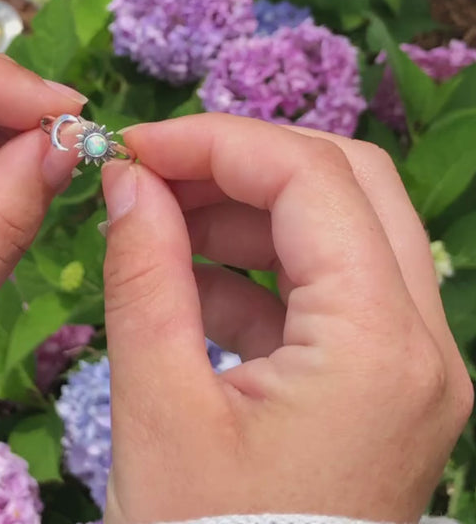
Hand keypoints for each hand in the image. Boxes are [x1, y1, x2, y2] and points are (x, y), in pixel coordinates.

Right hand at [100, 113, 472, 523]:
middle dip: (242, 162)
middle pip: (346, 182)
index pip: (311, 176)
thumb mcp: (156, 406)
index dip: (217, 143)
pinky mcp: (378, 379)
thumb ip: (144, 271)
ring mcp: (409, 361)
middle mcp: (421, 341)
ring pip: (338, 227)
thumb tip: (127, 179)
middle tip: (155, 173)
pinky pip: (321, 287)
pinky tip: (185, 283)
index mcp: (380, 346)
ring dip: (244, 211)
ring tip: (157, 221)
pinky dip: (252, 268)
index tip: (136, 148)